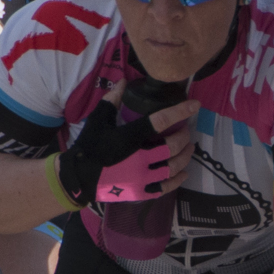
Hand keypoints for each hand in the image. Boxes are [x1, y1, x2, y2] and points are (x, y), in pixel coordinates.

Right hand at [52, 94, 198, 206]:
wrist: (78, 177)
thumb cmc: (88, 146)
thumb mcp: (98, 120)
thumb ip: (112, 100)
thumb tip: (123, 81)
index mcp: (130, 137)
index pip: (160, 121)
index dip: (180, 112)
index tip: (195, 105)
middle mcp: (139, 158)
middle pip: (172, 146)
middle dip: (183, 137)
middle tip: (186, 131)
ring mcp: (141, 177)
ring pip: (172, 167)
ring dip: (185, 157)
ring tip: (189, 149)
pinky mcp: (140, 192)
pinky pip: (165, 187)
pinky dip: (177, 179)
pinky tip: (183, 173)